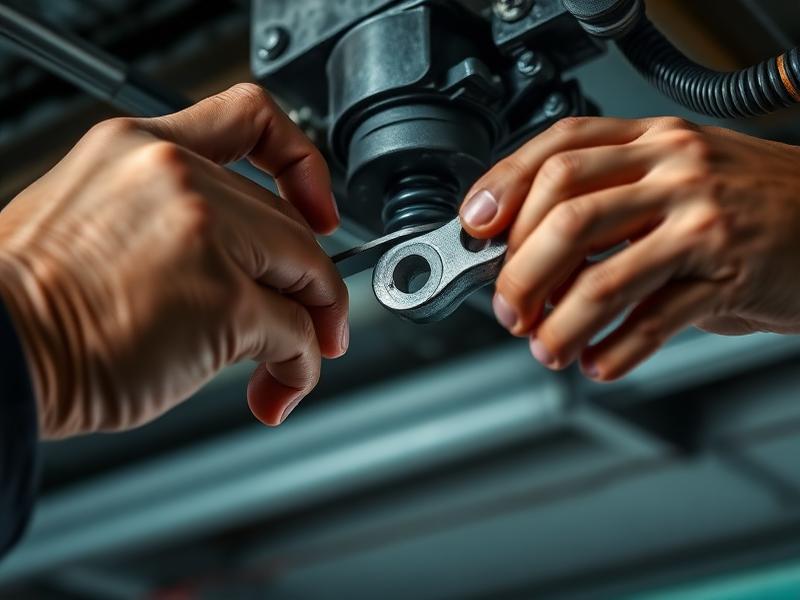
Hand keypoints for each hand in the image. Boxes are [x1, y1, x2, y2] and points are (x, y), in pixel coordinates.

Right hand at [0, 83, 347, 436]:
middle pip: (290, 224)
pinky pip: (295, 334)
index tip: (317, 210)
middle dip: (310, 283)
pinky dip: (301, 368)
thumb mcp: (94, 220)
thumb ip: (174, 220)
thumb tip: (243, 266)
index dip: (301, 164)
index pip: (251, 118)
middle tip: (314, 324)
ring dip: (314, 329)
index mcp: (141, 146)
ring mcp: (206, 235)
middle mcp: (178, 177)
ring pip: (307, 274)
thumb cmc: (27, 304)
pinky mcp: (224, 300)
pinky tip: (277, 389)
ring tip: (290, 365)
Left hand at [460, 116, 799, 380]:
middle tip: (508, 307)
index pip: (557, 149)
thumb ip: (606, 199)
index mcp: (649, 141)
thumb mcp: (671, 176)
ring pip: (604, 275)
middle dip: (520, 270)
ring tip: (546, 345)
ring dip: (560, 322)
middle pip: (567, 214)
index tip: (474, 228)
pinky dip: (617, 350)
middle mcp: (673, 171)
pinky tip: (599, 362)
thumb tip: (523, 247)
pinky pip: (656, 319)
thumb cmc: (743, 201)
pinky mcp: (730, 273)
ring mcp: (703, 220)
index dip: (503, 188)